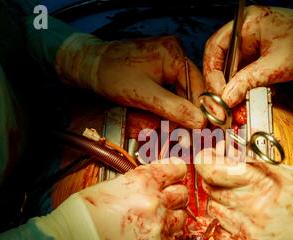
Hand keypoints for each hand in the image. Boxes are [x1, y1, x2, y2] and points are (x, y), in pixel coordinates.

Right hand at [36, 158, 188, 239]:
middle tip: (166, 201)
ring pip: (182, 220)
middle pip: (183, 195)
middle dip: (176, 197)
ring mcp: (158, 228)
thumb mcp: (109, 186)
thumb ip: (136, 184)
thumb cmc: (79, 216)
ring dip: (172, 220)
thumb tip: (148, 184)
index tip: (177, 174)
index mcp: (142, 181)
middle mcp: (155, 202)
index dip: (177, 172)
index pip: (176, 170)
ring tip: (157, 223)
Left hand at [56, 35, 205, 127]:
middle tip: (190, 135)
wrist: (89, 66)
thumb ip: (174, 108)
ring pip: (181, 91)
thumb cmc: (111, 74)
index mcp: (173, 52)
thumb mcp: (145, 95)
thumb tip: (199, 121)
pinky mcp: (158, 68)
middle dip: (188, 112)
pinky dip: (170, 105)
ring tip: (178, 130)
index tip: (203, 129)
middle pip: (190, 88)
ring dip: (179, 111)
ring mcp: (166, 60)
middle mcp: (173, 53)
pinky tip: (168, 119)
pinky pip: (170, 89)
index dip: (200, 109)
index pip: (197, 85)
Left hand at [194, 145, 292, 239]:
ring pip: (213, 210)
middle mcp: (249, 208)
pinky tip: (240, 223)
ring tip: (241, 203)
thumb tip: (234, 154)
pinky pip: (218, 234)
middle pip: (210, 189)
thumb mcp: (292, 176)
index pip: (213, 170)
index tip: (210, 157)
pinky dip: (224, 226)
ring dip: (221, 203)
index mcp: (261, 184)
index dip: (206, 161)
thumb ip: (260, 165)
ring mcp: (244, 233)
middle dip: (216, 180)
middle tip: (229, 179)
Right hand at [203, 6, 292, 106]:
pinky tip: (245, 100)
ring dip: (232, 90)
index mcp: (246, 23)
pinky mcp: (256, 55)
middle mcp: (244, 31)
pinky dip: (242, 88)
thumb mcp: (277, 66)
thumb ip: (248, 82)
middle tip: (224, 106)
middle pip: (220, 61)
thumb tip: (226, 98)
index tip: (219, 96)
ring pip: (230, 70)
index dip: (214, 75)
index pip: (216, 49)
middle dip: (222, 86)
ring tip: (236, 107)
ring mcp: (250, 43)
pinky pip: (242, 73)